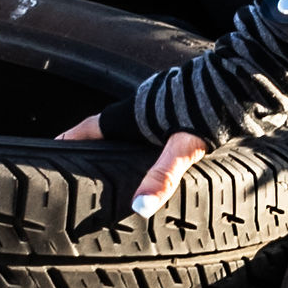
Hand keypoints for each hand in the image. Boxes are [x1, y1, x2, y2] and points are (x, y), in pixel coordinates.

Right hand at [58, 109, 210, 216]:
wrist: (239, 82)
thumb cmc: (210, 108)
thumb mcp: (183, 147)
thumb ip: (162, 176)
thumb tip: (141, 205)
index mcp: (130, 116)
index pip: (86, 130)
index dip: (67, 142)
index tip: (48, 154)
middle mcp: (139, 109)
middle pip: (103, 132)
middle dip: (89, 149)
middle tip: (76, 170)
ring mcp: (156, 108)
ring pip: (126, 130)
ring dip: (115, 146)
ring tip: (108, 170)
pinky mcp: (174, 109)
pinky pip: (148, 129)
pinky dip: (141, 144)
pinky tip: (150, 159)